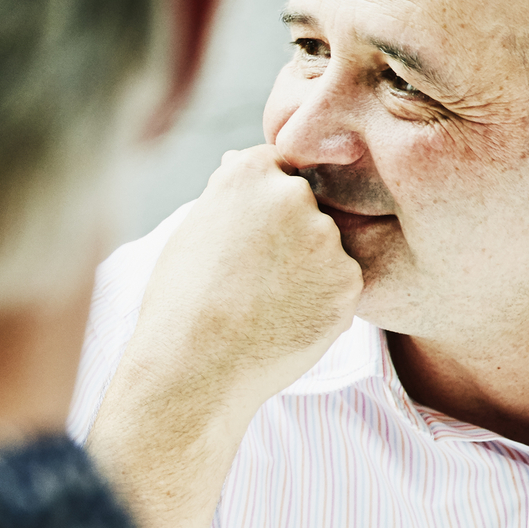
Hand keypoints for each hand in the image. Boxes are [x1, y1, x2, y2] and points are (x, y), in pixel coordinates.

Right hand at [86, 147, 360, 527]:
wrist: (195, 367)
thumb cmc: (180, 301)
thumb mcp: (192, 229)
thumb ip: (229, 194)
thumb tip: (241, 161)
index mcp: (247, 173)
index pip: (276, 166)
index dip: (261, 203)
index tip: (246, 234)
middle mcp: (292, 195)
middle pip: (307, 204)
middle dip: (289, 233)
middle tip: (251, 277)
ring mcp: (325, 239)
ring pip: (326, 247)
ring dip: (307, 268)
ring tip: (262, 304)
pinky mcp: (348, 282)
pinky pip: (340, 284)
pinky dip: (320, 301)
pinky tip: (282, 321)